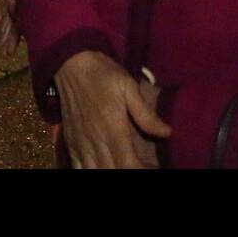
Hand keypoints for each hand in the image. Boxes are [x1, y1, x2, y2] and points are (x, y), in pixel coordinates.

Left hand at [0, 0, 17, 53]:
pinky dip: (12, 17)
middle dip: (13, 37)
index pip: (15, 18)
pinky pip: (15, 4)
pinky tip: (8, 25)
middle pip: (18, 18)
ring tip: (6, 45)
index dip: (12, 36)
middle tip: (6, 54)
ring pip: (17, 12)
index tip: (8, 51)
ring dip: (12, 29)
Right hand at [53, 51, 170, 167]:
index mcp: (112, 129)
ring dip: (109, 173)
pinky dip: (90, 172)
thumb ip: (145, 113)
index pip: (129, 165)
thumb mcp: (128, 86)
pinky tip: (101, 168)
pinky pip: (77, 168)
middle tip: (141, 166)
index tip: (153, 168)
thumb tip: (167, 133)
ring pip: (94, 172)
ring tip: (121, 166)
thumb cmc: (103, 74)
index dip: (142, 171)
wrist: (70, 63)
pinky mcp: (70, 142)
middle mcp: (95, 141)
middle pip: (113, 172)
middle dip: (128, 174)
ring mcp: (80, 143)